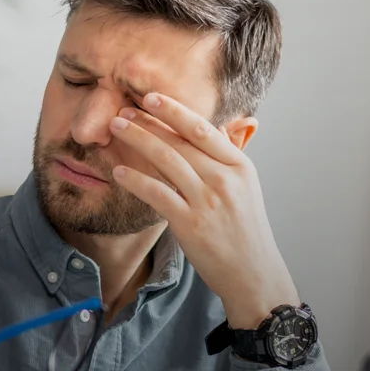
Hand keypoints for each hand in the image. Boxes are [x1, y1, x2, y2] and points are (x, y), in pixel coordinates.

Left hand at [109, 94, 299, 328]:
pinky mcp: (190, 224)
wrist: (253, 273)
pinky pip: (157, 194)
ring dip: (138, 141)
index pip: (202, 128)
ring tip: (116, 129)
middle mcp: (224, 179)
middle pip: (180, 141)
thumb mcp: (245, 188)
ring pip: (167, 161)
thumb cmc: (245, 231)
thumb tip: (215, 129)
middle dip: (148, 122)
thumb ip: (227, 158)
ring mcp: (207, 201)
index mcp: (240, 165)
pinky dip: (136, 180)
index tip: (150, 97)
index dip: (174, 110)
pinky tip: (119, 172)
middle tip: (122, 110)